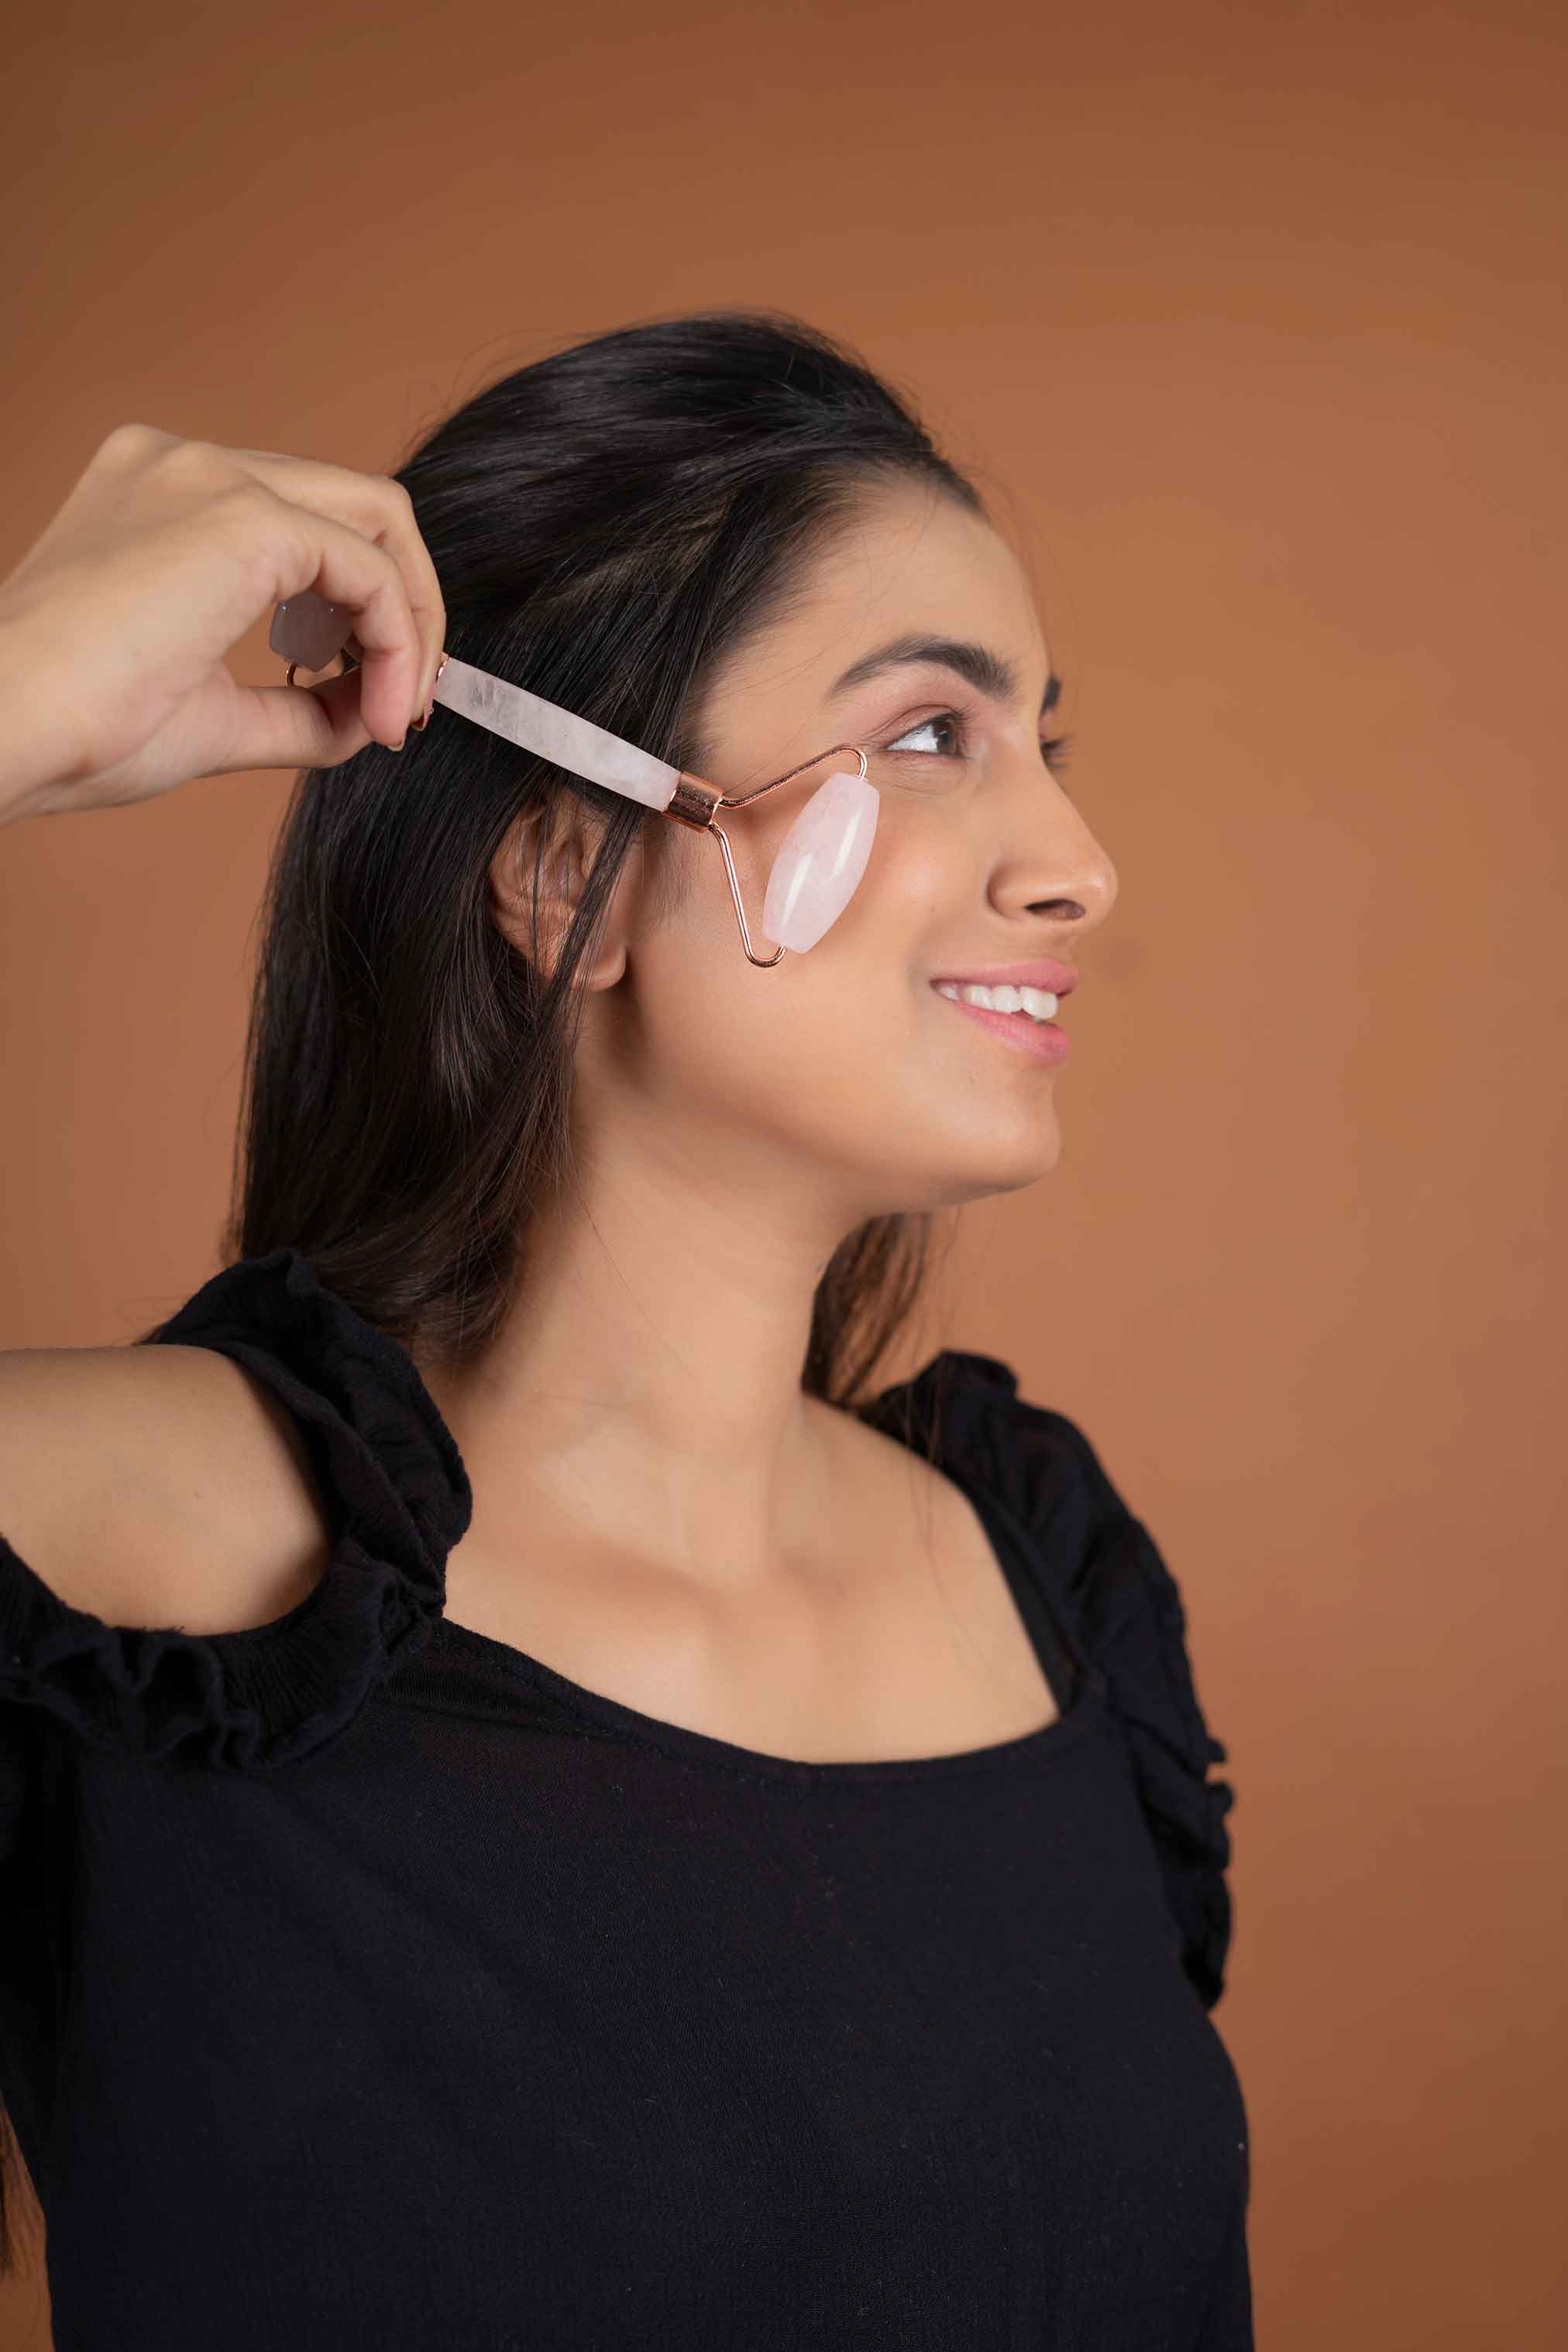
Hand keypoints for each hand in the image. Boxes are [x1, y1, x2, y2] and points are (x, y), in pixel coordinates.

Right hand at [0, 423, 445, 821]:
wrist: (3, 729)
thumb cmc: (77, 730)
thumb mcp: (213, 714)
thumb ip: (298, 705)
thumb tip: (370, 714)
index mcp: (165, 494)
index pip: (307, 524)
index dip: (363, 613)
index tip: (372, 701)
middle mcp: (188, 464)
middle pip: (358, 506)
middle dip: (409, 607)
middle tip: (406, 701)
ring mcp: (213, 478)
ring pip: (378, 523)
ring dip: (412, 627)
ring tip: (393, 715)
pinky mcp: (243, 518)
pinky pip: (371, 571)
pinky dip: (398, 642)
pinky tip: (378, 712)